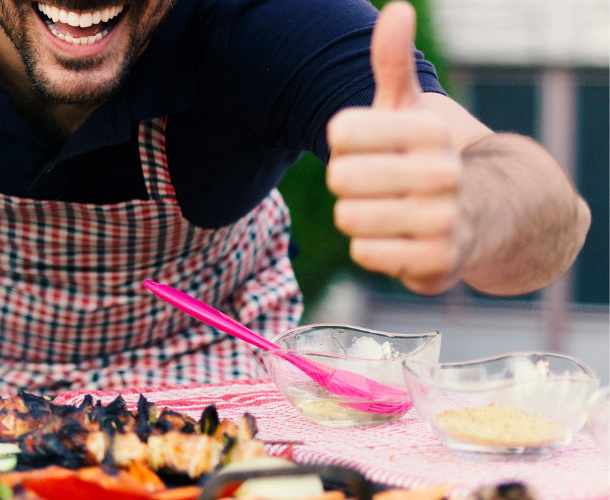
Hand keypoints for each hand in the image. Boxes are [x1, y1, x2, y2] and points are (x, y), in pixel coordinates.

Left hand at [325, 1, 469, 294]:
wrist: (488, 212)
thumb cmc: (425, 154)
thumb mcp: (408, 107)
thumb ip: (392, 62)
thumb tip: (397, 9)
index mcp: (429, 130)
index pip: (340, 132)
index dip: (345, 143)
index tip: (371, 147)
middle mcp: (443, 174)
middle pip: (340, 178)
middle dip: (349, 183)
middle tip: (379, 183)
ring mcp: (443, 222)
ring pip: (349, 218)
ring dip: (359, 217)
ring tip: (391, 209)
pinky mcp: (437, 264)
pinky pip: (365, 254)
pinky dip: (374, 248)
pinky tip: (401, 238)